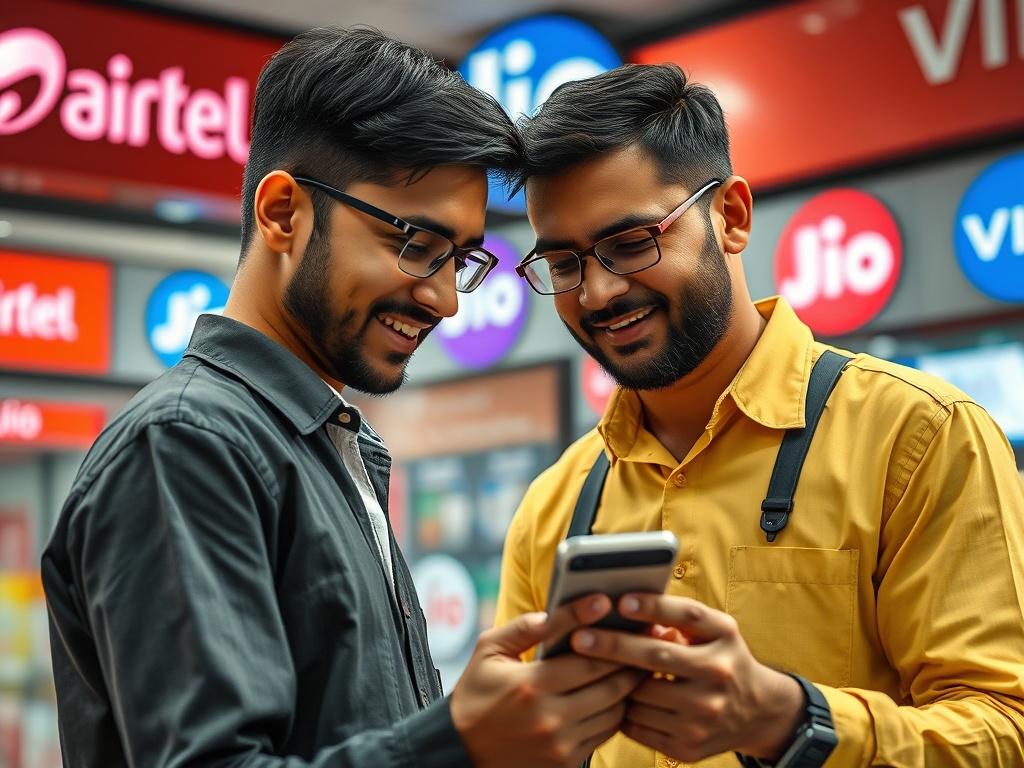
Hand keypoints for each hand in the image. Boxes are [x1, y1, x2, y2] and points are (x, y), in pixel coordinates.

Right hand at [451, 594, 644, 767]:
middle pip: (610, 685)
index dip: (612, 635)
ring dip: (630, 686)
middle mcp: (550, 718)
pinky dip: (616, 711)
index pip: (587, 658)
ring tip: (642, 662)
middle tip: (653, 637)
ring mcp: (561, 744)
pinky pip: (605, 732)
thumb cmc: (476, 694)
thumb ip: (524, 628)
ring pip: (614, 711)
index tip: (629, 617)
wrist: (461, 751)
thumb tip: (556, 610)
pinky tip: (621, 691)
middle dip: (634, 659)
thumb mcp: (489, 652)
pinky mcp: (566, 762)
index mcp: (531, 685)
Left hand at [569, 594, 803, 762]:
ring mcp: (704, 716)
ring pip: (640, 694)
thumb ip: (680, 617)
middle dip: (613, 646)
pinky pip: (638, 725)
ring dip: (616, 682)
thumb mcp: (716, 630)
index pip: (687, 616)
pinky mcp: (688, 747)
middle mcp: (717, 675)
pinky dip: (622, 711)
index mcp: (724, 637)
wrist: (758, 712)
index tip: (621, 601)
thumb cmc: (722, 658)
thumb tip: (629, 607)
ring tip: (600, 672)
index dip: (653, 606)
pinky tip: (614, 700)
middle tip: (579, 638)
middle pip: (656, 658)